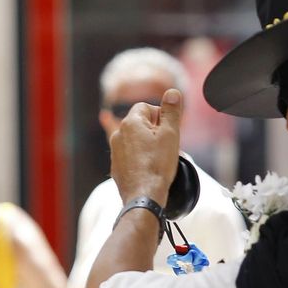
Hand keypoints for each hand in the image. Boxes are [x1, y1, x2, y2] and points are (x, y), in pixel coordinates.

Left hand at [109, 88, 183, 205]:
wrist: (144, 195)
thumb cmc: (158, 164)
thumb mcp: (170, 134)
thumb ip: (171, 111)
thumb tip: (172, 92)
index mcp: (130, 122)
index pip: (146, 107)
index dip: (160, 116)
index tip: (168, 131)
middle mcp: (118, 134)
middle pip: (140, 124)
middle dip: (154, 131)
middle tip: (166, 145)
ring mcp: (115, 152)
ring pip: (135, 141)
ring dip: (147, 145)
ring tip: (159, 159)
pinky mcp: (116, 167)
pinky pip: (130, 156)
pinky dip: (140, 158)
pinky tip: (150, 169)